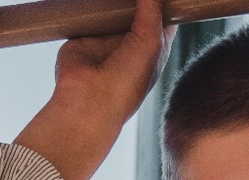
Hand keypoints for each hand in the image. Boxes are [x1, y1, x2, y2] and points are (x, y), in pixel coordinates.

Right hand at [15, 0, 174, 179]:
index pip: (163, 12)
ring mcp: (108, 33)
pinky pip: (88, 5)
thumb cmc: (126, 83)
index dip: (163, 1)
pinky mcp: (86, 29)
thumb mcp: (150, 43)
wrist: (89, 100)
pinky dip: (90, 0)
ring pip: (112, 2)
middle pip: (137, 4)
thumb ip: (152, 10)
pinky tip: (95, 0)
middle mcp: (132, 38)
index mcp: (153, 44)